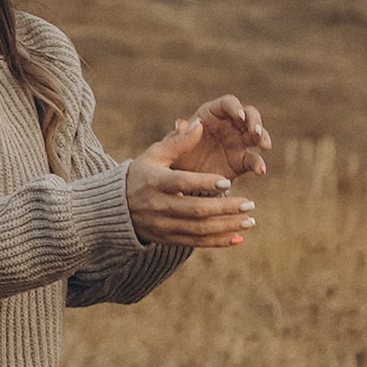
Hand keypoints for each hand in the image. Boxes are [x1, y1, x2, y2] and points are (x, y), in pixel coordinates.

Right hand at [125, 98, 265, 248]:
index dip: (204, 183)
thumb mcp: (154, 155)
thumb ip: (178, 142)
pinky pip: (196, 243)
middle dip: (225, 208)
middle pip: (195, 210)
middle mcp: (158, 206)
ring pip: (199, 230)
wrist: (116, 208)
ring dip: (226, 227)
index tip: (227, 181)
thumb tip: (201, 124)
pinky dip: (218, 242)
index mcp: (155, 182)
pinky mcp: (168, 240)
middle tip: (249, 204)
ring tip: (250, 221)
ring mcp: (163, 226)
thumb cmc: (141, 174)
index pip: (181, 183)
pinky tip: (238, 237)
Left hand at [159, 93, 266, 180]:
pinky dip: (259, 165)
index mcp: (211, 115)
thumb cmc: (175, 157)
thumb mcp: (171, 147)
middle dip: (254, 120)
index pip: (227, 103)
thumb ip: (178, 136)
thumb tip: (181, 124)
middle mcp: (228, 125)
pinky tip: (261, 171)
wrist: (181, 183)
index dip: (235, 108)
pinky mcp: (242, 162)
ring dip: (263, 137)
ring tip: (264, 145)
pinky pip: (254, 160)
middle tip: (255, 131)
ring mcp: (237, 143)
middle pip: (249, 114)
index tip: (239, 117)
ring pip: (257, 134)